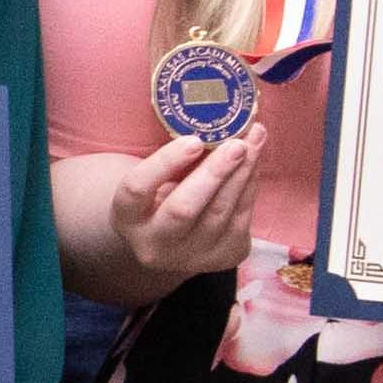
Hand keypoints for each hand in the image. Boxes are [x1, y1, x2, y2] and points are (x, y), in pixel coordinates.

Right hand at [90, 126, 262, 297]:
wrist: (172, 239)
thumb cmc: (161, 193)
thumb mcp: (155, 177)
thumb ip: (176, 158)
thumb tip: (217, 123)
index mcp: (127, 217)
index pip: (137, 188)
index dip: (165, 163)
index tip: (193, 140)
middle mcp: (153, 244)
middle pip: (182, 209)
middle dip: (214, 173)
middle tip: (237, 144)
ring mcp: (189, 257)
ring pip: (220, 214)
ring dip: (242, 174)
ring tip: (255, 140)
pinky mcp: (221, 259)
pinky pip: (241, 220)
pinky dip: (250, 187)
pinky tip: (254, 162)